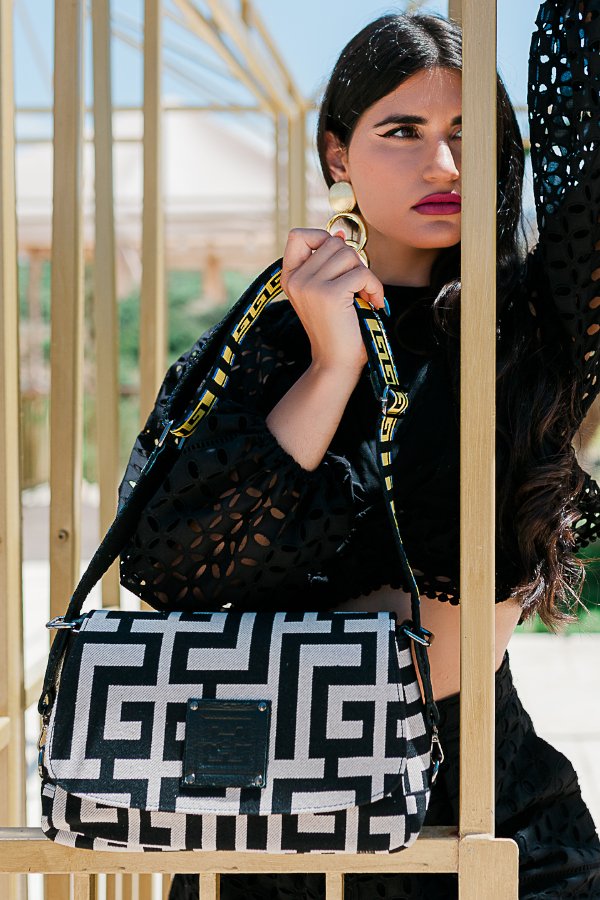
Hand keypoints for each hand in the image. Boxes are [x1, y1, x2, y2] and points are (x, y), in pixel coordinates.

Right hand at [280, 228, 384, 372]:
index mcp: (290, 277)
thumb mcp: (325, 291)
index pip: (297, 236)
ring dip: (365, 275)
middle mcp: (296, 279)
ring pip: (349, 254)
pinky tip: (374, 304)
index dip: (321, 238)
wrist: (336, 363)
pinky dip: (375, 287)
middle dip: (353, 262)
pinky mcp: (330, 293)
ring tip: (365, 296)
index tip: (337, 261)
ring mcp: (310, 285)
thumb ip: (328, 263)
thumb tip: (339, 232)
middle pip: (333, 243)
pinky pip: (362, 273)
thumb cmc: (336, 329)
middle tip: (358, 288)